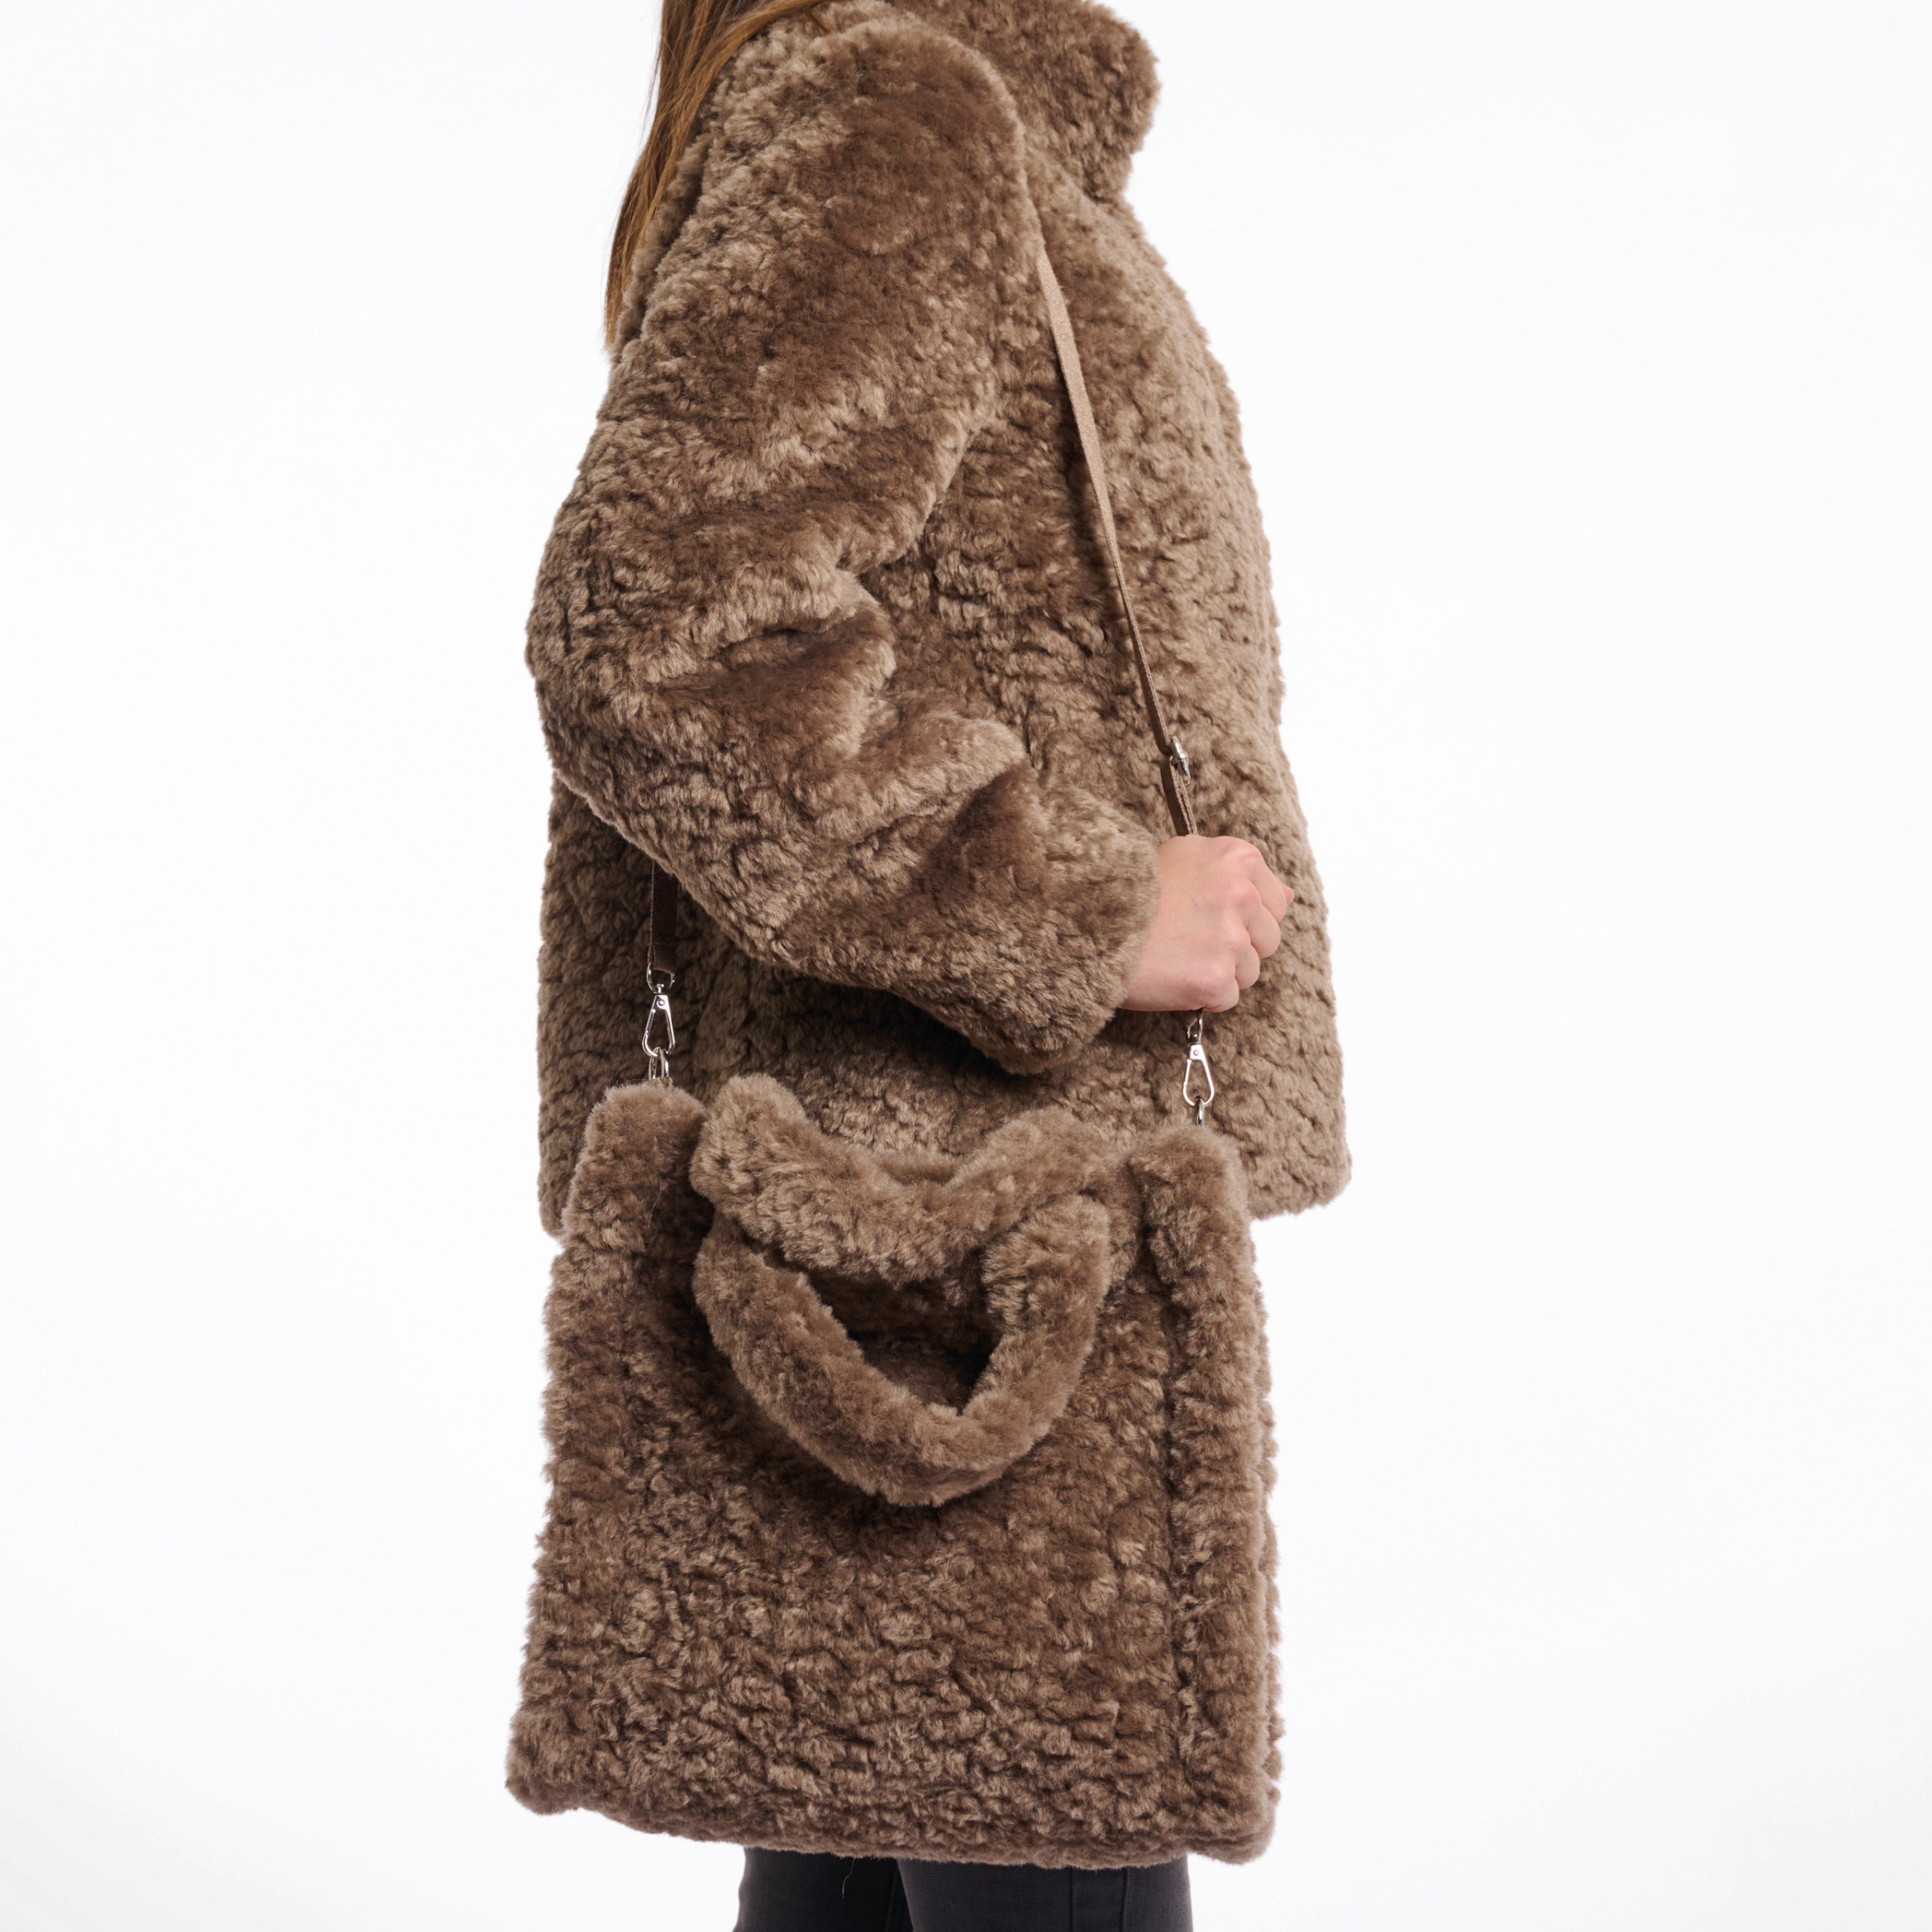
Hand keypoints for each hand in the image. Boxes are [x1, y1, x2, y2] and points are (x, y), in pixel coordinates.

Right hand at [1118, 836, 1291, 1012]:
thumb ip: (1237, 873)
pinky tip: (1172, 975)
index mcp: (1238, 859)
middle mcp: (1242, 894)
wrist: (1086, 925)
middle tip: (1189, 939)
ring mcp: (1231, 938)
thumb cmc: (1130, 891)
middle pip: (1268, 939)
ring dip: (1218, 972)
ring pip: (1250, 972)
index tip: (1209, 916)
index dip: (1243, 915)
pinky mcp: (1217, 978)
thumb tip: (1287, 896)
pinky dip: (1201, 996)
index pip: (1275, 901)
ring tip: (1177, 956)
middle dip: (1236, 946)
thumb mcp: (1185, 858)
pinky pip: (1227, 999)